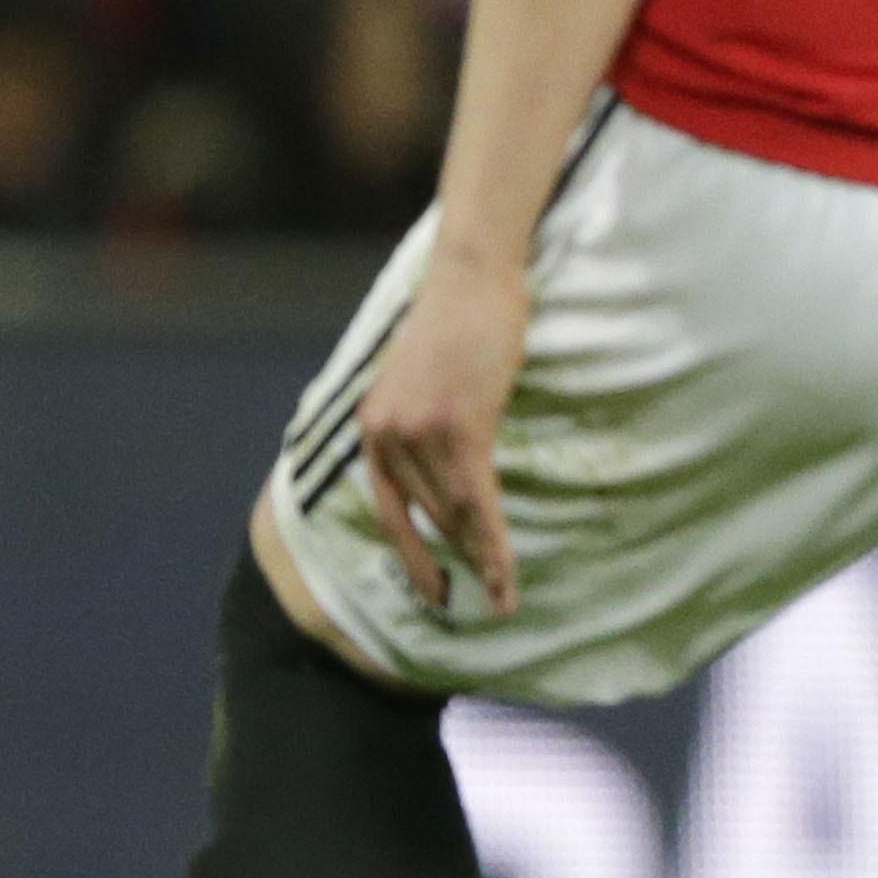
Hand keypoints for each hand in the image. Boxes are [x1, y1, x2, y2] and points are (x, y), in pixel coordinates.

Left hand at [358, 255, 529, 616]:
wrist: (472, 277)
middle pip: (430, 517)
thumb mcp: (424, 380)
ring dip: (482, 561)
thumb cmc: (458, 320)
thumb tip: (445, 461)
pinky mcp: (457, 428)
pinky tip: (504, 567)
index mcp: (374, 430)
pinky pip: (476, 499)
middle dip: (458, 564)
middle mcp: (385, 438)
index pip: (393, 510)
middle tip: (484, 600)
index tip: (433, 592)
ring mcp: (419, 434)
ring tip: (503, 597)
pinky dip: (492, 540)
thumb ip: (424, 423)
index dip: (414, 556)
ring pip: (455, 515)